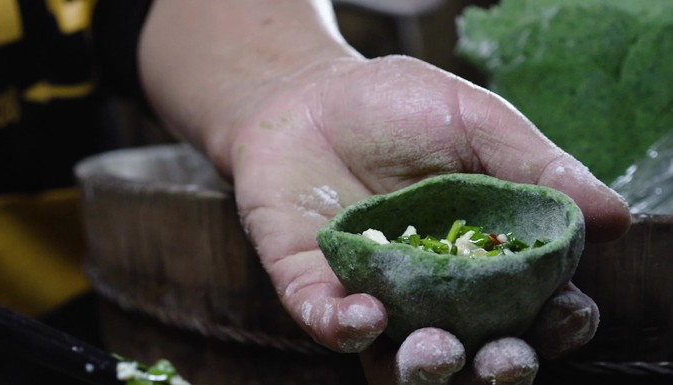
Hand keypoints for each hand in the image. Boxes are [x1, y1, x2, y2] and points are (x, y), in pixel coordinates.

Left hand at [212, 56, 629, 383]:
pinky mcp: (312, 285)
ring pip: (400, 359)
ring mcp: (371, 292)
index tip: (566, 315)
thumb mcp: (475, 122)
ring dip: (425, 369)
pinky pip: (328, 323)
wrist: (312, 94)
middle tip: (504, 360)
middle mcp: (430, 288)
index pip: (530, 307)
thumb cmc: (399, 106)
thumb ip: (536, 167)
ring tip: (437, 350)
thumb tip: (615, 219)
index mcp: (481, 255)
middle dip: (495, 366)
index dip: (555, 323)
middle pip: (472, 349)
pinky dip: (346, 329)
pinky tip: (366, 317)